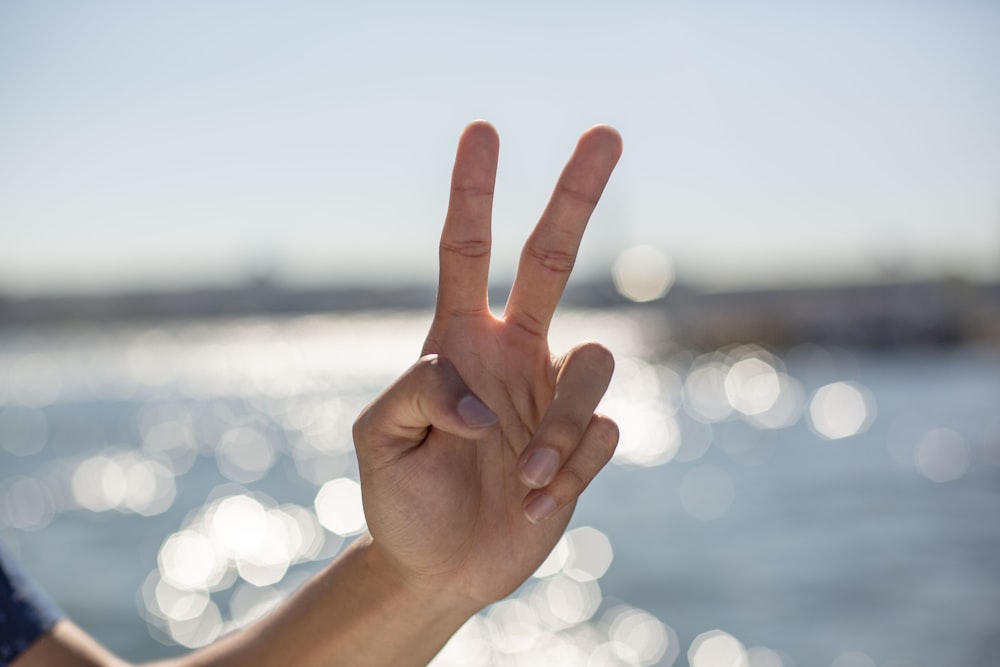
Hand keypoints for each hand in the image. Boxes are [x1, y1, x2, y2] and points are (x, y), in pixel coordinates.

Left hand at [354, 120, 622, 608]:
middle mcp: (513, 353)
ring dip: (556, 428)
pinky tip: (533, 501)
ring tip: (518, 479)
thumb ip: (416, 394)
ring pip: (593, 365)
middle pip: (553, 260)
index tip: (483, 132)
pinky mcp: (585, 444)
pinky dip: (568, 469)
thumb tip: (486, 399)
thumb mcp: (378, 440)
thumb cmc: (400, 498)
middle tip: (608, 131)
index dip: (474, 193)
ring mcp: (552, 395)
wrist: (439, 568)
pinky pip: (603, 432)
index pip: (467, 251)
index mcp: (459, 340)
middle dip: (576, 195)